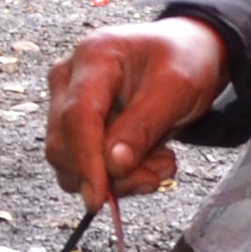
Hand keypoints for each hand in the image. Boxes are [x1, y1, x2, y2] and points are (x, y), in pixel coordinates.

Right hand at [47, 17, 227, 204]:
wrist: (186, 53)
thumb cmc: (184, 60)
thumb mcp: (177, 88)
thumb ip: (144, 126)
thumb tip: (112, 167)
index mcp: (93, 57)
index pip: (77, 116)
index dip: (85, 160)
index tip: (99, 199)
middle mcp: (68, 79)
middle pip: (65, 145)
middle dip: (109, 174)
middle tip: (160, 174)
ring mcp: (66, 103)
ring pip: (70, 164)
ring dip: (118, 179)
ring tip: (162, 163)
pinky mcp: (75, 128)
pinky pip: (84, 167)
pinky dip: (117, 177)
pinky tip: (150, 162)